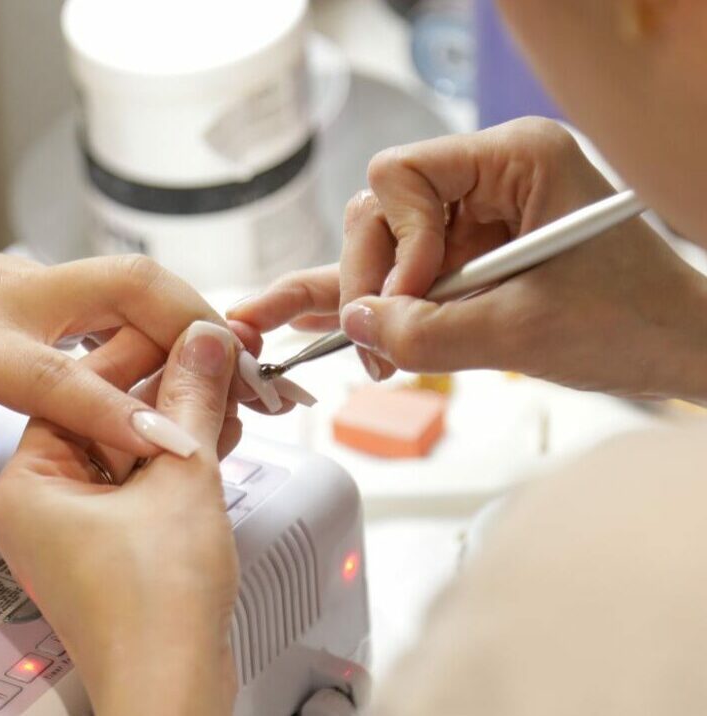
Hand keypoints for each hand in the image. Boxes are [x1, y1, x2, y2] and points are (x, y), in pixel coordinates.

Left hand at [0, 193, 236, 485]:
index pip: (61, 378)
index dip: (124, 415)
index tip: (182, 446)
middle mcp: (12, 296)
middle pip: (127, 285)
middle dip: (197, 322)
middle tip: (249, 373)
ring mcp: (28, 281)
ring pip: (129, 281)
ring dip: (189, 318)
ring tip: (236, 370)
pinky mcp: (33, 282)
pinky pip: (111, 294)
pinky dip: (158, 320)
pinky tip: (178, 358)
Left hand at [0, 320, 239, 715]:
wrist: (172, 690)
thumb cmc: (153, 609)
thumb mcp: (180, 480)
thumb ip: (190, 400)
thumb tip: (203, 342)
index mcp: (26, 482)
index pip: (78, 387)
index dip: (141, 351)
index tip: (184, 328)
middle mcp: (40, 502)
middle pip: (104, 415)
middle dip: (167, 390)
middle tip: (215, 359)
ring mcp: (74, 526)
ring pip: (127, 448)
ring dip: (179, 422)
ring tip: (228, 393)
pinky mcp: (108, 545)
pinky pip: (139, 481)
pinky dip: (177, 458)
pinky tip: (217, 432)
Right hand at [230, 118, 706, 402]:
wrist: (680, 352)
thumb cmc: (633, 324)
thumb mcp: (521, 332)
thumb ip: (427, 331)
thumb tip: (356, 323)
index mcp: (516, 158)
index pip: (402, 174)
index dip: (393, 241)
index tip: (411, 299)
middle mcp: (490, 176)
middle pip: (382, 211)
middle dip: (372, 280)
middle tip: (375, 344)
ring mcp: (477, 216)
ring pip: (385, 246)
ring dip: (372, 301)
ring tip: (364, 351)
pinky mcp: (472, 255)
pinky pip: (407, 273)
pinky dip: (380, 303)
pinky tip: (326, 321)